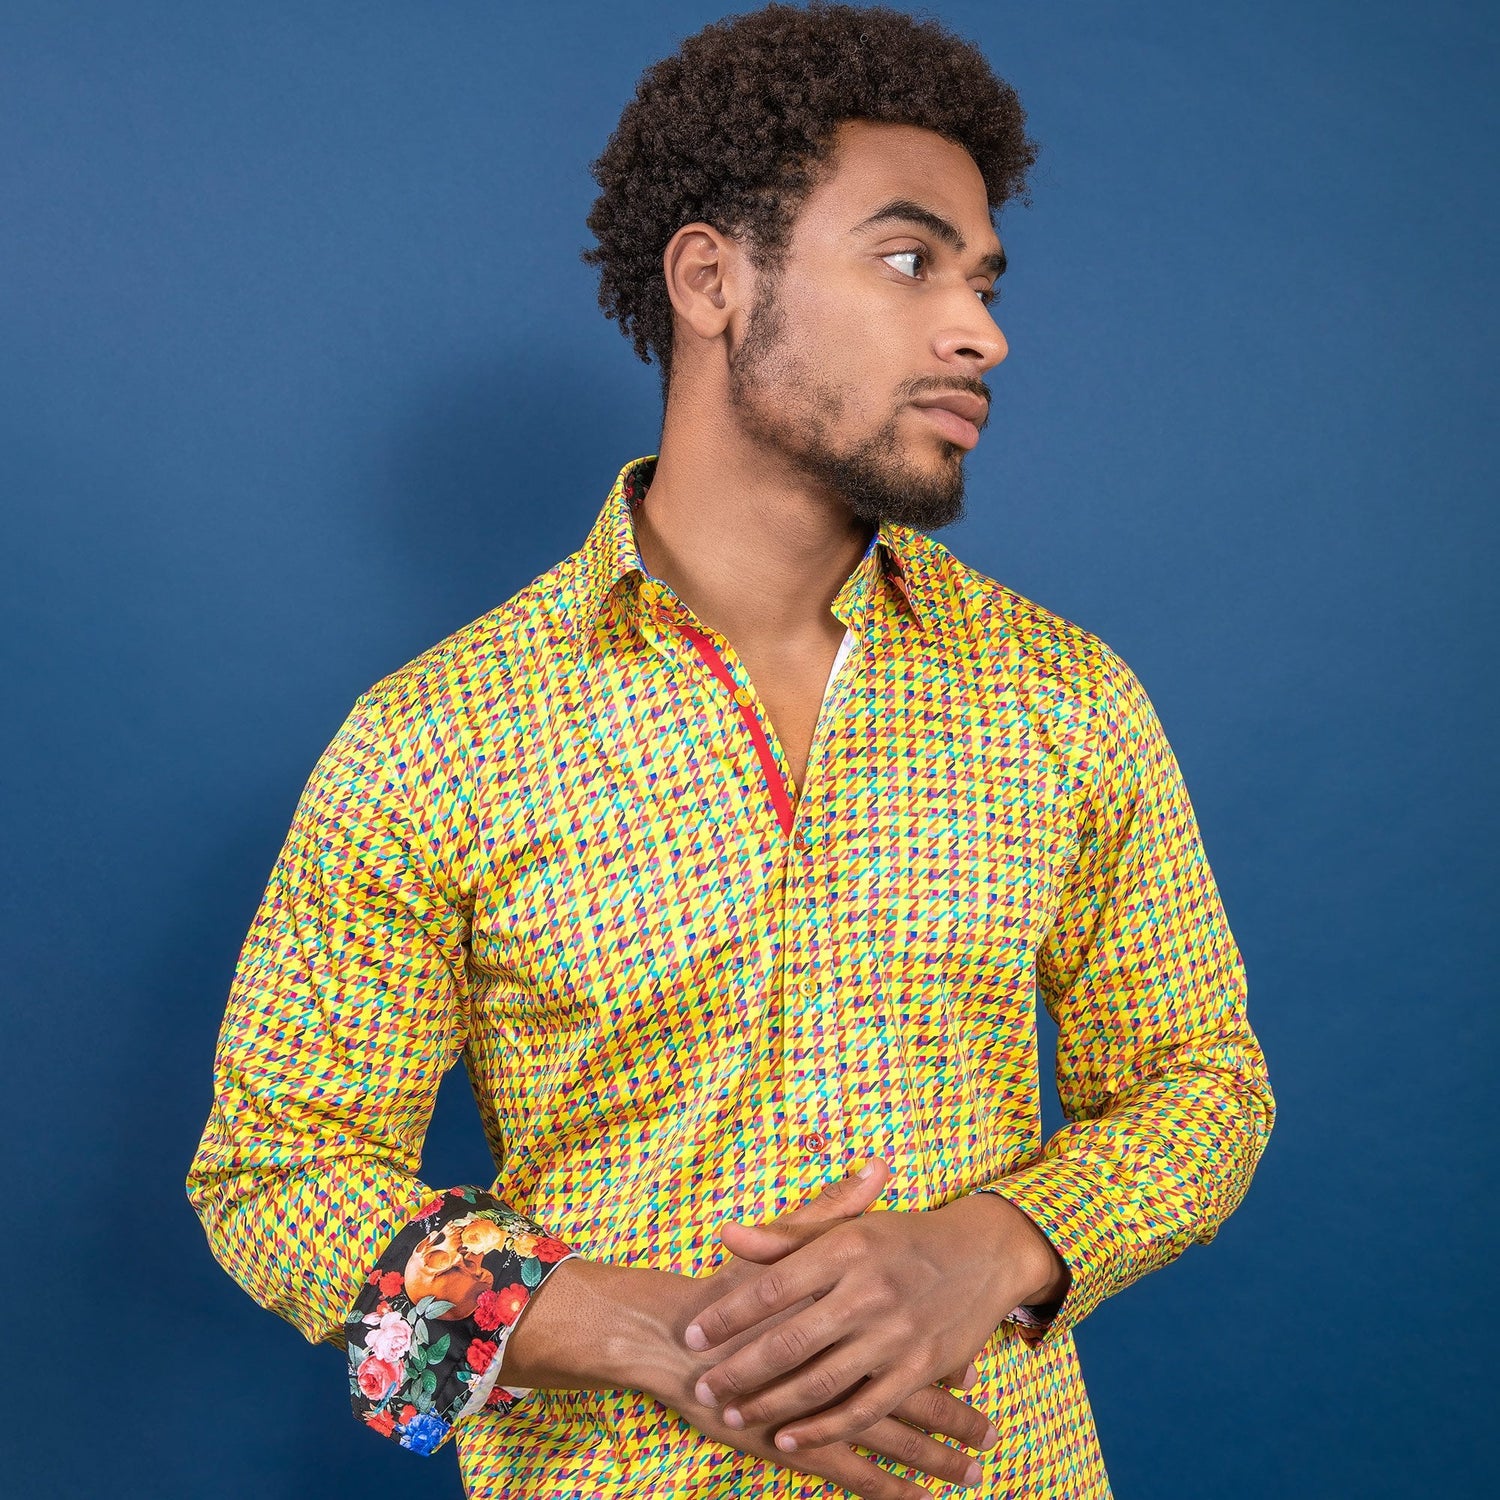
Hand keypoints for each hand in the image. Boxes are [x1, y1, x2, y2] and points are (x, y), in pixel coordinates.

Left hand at [642, 1160, 1000, 1498]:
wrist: (982, 1254)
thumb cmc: (901, 1238)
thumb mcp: (847, 1227)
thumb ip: (785, 1237)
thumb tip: (726, 1235)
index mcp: (846, 1247)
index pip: (771, 1286)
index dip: (727, 1315)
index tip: (691, 1335)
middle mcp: (869, 1290)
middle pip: (789, 1340)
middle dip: (739, 1369)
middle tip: (702, 1386)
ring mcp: (896, 1333)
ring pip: (821, 1381)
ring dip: (771, 1404)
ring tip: (732, 1412)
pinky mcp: (919, 1368)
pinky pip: (862, 1408)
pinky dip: (823, 1428)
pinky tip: (788, 1437)